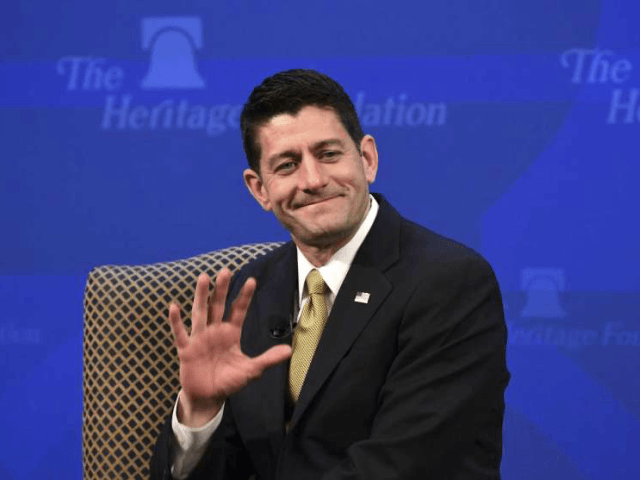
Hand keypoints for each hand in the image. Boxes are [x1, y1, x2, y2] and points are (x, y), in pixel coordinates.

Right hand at [168, 268, 291, 426]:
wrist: (209, 397)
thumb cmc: (229, 381)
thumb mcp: (251, 370)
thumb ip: (268, 359)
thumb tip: (289, 351)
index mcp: (231, 333)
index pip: (239, 310)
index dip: (244, 296)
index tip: (252, 280)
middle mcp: (215, 331)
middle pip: (218, 305)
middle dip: (221, 289)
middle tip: (225, 270)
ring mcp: (200, 338)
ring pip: (200, 313)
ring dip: (201, 296)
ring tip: (203, 277)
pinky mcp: (186, 350)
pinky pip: (180, 334)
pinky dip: (176, 321)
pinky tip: (173, 307)